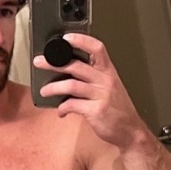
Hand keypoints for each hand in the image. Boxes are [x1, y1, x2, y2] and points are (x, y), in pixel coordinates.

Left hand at [33, 33, 147, 147]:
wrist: (130, 131)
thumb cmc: (118, 110)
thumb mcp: (110, 89)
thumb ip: (93, 79)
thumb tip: (68, 74)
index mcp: (108, 72)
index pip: (97, 48)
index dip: (81, 40)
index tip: (65, 38)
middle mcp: (105, 80)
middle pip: (76, 65)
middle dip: (54, 63)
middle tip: (40, 62)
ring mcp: (101, 95)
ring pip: (71, 85)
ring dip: (53, 88)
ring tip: (44, 91)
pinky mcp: (96, 111)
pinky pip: (72, 105)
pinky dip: (62, 108)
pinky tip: (60, 111)